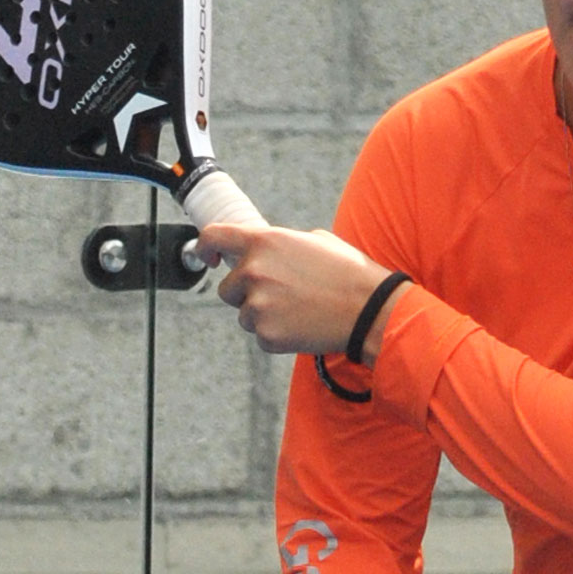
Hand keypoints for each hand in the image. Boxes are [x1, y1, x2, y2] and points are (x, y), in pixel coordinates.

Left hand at [197, 222, 396, 359]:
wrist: (368, 309)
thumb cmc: (347, 273)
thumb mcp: (315, 240)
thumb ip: (280, 244)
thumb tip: (265, 251)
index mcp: (264, 242)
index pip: (214, 236)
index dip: (205, 247)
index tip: (207, 258)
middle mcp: (254, 271)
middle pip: (228, 289)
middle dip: (247, 294)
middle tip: (282, 296)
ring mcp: (258, 304)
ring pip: (244, 316)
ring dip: (264, 316)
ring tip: (299, 311)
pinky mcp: (266, 334)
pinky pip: (261, 337)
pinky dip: (278, 335)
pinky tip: (303, 326)